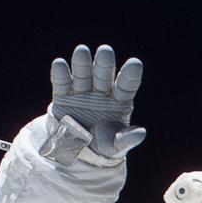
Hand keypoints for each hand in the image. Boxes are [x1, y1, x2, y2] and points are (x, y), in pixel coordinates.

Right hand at [48, 44, 145, 158]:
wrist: (79, 151)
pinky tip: (60, 63)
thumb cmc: (104, 145)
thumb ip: (127, 138)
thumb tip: (141, 132)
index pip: (127, 85)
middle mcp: (101, 92)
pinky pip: (62, 83)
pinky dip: (60, 74)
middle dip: (104, 64)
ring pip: (83, 74)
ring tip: (82, 51)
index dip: (131, 74)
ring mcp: (82, 92)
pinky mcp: (63, 96)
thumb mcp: (117, 145)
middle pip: (104, 75)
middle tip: (105, 51)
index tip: (135, 63)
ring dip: (82, 63)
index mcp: (120, 100)